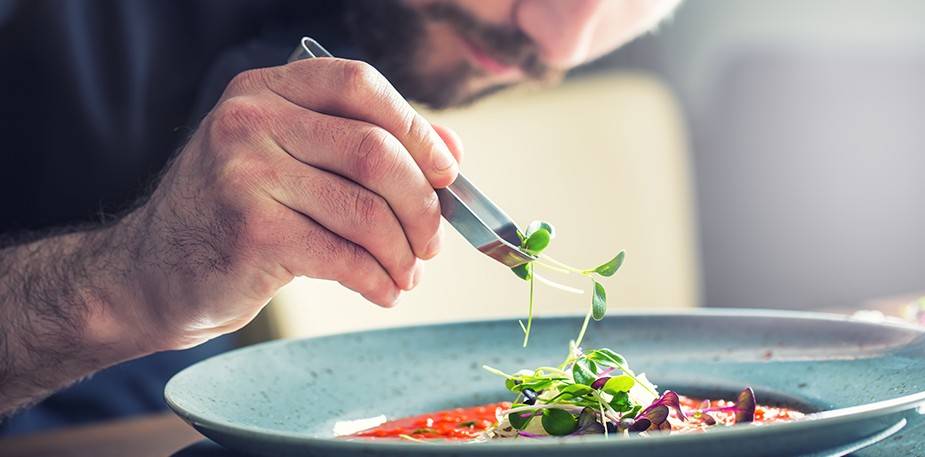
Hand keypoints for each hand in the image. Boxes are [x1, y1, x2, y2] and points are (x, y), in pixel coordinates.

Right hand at [114, 58, 462, 349]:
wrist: (153, 271)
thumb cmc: (234, 214)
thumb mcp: (290, 161)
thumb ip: (365, 145)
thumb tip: (451, 151)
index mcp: (266, 90)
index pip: (360, 85)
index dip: (417, 127)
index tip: (446, 171)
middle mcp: (251, 121)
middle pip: (374, 151)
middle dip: (421, 204)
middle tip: (432, 241)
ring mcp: (246, 175)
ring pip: (365, 210)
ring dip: (402, 252)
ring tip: (407, 274)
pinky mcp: (250, 232)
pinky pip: (343, 256)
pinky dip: (377, 280)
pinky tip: (383, 291)